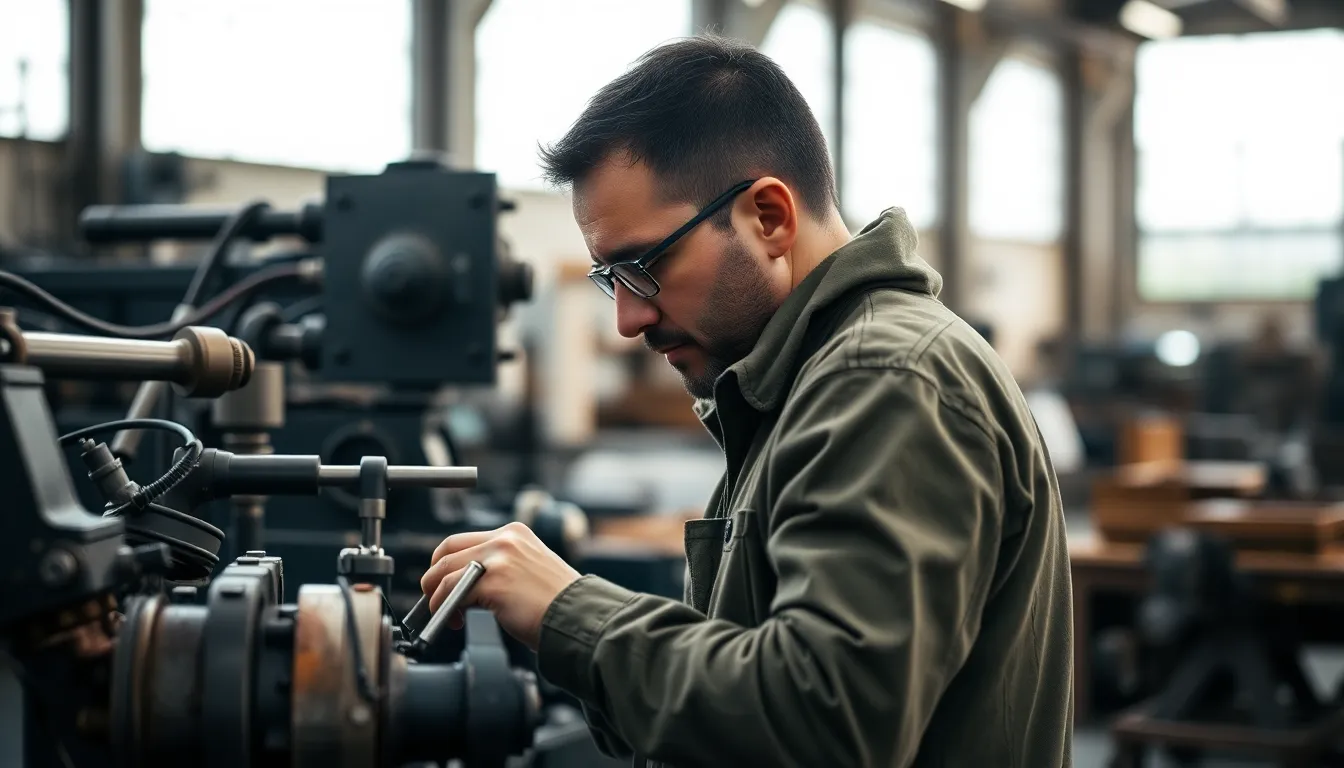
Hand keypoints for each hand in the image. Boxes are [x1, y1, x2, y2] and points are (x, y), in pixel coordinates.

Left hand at [420, 521, 581, 650]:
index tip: (443, 581)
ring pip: (443, 572)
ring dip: (436, 596)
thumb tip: (466, 583)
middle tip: (434, 597)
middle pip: (447, 551)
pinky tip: (454, 620)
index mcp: (515, 533)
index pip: (464, 540)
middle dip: (434, 577)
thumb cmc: (558, 603)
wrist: (578, 618)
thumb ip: (501, 566)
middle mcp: (505, 539)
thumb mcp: (529, 569)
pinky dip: (442, 607)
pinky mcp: (491, 581)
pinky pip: (449, 592)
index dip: (446, 562)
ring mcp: (497, 559)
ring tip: (446, 614)